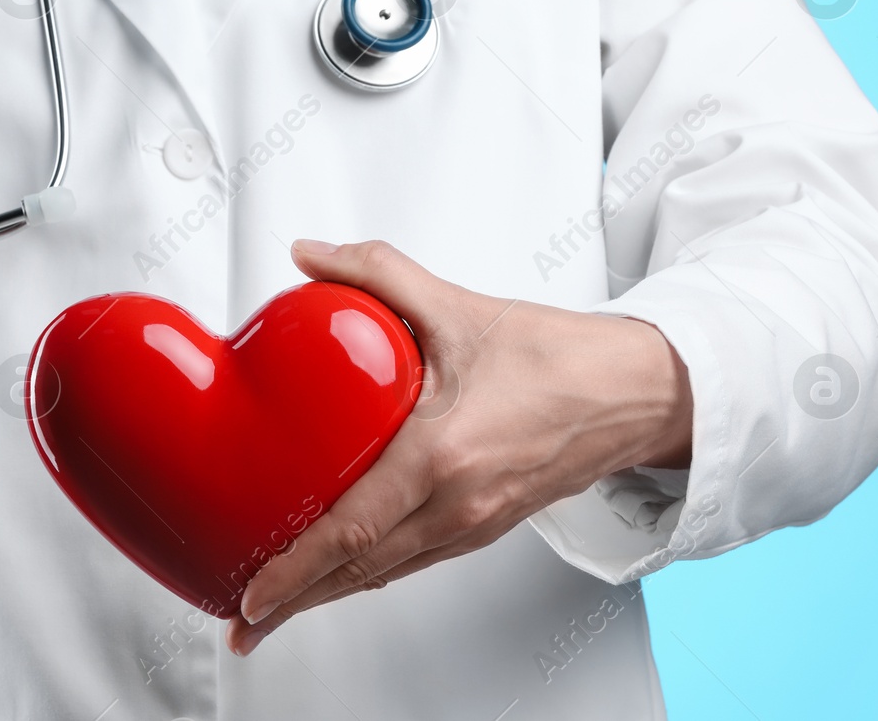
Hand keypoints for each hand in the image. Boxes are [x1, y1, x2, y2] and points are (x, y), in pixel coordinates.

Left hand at [225, 239, 692, 655]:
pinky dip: (367, 573)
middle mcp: (459, 504)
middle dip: (295, 602)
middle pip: (359, 570)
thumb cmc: (559, 357)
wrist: (635, 393)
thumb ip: (376, 272)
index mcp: (445, 455)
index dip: (295, 569)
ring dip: (327, 594)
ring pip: (384, 573)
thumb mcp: (456, 305)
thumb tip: (310, 255)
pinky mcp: (486, 527)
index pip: (353, 527)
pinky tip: (338, 572)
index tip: (252, 594)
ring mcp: (475, 524)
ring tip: (274, 607)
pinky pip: (413, 561)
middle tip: (242, 621)